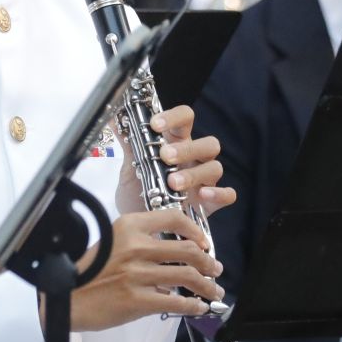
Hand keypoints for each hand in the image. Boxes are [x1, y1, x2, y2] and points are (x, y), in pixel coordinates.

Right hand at [69, 207, 225, 331]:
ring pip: (188, 276)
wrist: (65, 297)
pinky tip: (198, 308)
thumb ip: (140, 244)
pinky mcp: (138, 299)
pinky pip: (177, 302)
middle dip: (209, 262)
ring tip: (212, 290)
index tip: (204, 242)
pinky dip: (193, 306)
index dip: (196, 231)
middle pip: (189, 250)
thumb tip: (173, 257)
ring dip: (207, 285)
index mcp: (129, 227)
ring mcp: (138, 274)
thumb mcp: (111, 243)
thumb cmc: (87, 272)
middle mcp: (136, 247)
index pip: (174, 219)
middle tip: (215, 269)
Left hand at [115, 104, 236, 221]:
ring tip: (173, 183)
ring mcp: (204, 181)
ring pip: (215, 167)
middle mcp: (194, 159)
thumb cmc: (138, 191)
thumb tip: (114, 120)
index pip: (186, 118)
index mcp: (176, 143)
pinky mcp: (210, 203)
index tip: (155, 124)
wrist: (139, 224)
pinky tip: (203, 195)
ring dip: (194, 173)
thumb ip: (128, 145)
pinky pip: (227, 195)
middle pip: (208, 143)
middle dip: (187, 148)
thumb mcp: (130, 168)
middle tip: (165, 156)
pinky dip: (219, 193)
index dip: (174, 117)